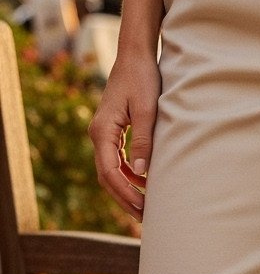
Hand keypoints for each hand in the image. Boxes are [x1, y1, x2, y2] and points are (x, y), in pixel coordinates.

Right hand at [87, 47, 160, 220]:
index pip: (109, 172)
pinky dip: (128, 174)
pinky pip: (115, 159)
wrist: (135, 56)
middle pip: (106, 176)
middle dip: (123, 197)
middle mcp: (98, 134)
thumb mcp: (148, 110)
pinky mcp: (112, 130)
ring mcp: (103, 133)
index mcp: (102, 131)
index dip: (125, 193)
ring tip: (144, 206)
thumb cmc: (143, 79)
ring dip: (125, 188)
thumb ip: (144, 142)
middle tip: (144, 217)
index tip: (142, 208)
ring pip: (110, 170)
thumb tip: (143, 174)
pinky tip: (143, 183)